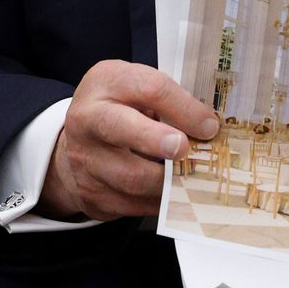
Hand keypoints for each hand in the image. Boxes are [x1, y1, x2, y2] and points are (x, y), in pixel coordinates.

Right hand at [39, 60, 218, 221]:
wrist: (79, 140)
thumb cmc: (122, 107)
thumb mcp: (140, 89)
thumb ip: (171, 102)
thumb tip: (210, 128)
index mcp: (107, 82)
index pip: (150, 88)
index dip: (183, 108)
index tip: (208, 125)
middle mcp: (87, 119)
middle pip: (121, 128)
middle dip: (156, 140)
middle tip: (184, 149)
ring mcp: (84, 159)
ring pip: (130, 178)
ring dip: (168, 181)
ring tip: (192, 177)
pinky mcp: (90, 194)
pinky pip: (131, 204)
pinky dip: (159, 202)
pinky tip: (175, 194)